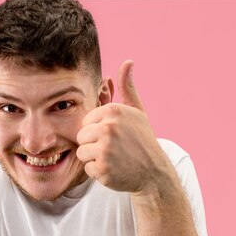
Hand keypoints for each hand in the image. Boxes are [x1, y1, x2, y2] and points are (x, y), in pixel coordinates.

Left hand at [76, 60, 179, 199]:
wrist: (154, 173)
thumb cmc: (143, 141)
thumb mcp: (137, 112)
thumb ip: (127, 88)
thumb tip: (127, 62)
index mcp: (114, 111)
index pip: (86, 121)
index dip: (97, 131)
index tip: (114, 136)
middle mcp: (109, 128)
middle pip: (81, 137)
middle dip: (94, 145)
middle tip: (114, 150)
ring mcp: (105, 149)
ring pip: (82, 153)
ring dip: (95, 159)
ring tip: (113, 159)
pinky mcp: (103, 169)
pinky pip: (88, 169)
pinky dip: (99, 172)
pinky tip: (114, 170)